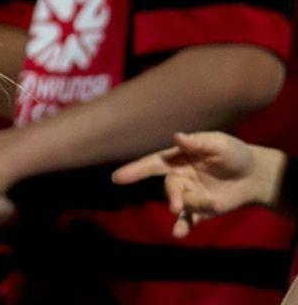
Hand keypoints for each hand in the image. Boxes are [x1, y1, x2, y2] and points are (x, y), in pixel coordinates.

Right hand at [112, 132, 287, 237]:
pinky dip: (182, 227)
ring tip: (212, 206)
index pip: (152, 164)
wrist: (254, 176)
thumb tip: (177, 136)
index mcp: (177, 159)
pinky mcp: (201, 211)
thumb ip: (198, 142)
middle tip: (177, 208)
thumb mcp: (219, 143)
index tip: (117, 178)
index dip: (134, 170)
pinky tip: (178, 234)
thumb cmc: (233, 153)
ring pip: (183, 204)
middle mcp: (179, 177)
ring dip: (194, 207)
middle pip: (169, 188)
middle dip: (173, 197)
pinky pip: (189, 221)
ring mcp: (190, 195)